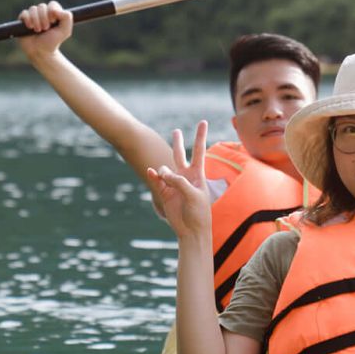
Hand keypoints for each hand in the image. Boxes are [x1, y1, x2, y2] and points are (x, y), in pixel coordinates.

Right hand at [17, 1, 71, 59]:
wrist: (40, 52)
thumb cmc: (53, 42)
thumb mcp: (65, 31)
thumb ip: (67, 17)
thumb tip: (55, 9)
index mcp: (53, 13)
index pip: (52, 4)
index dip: (52, 11)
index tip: (53, 22)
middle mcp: (43, 13)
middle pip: (42, 6)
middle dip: (44, 19)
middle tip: (45, 29)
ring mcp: (32, 16)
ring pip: (33, 9)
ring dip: (36, 20)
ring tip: (38, 30)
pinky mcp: (23, 20)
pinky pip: (24, 13)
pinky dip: (28, 20)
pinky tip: (30, 28)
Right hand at [147, 121, 211, 241]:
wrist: (191, 231)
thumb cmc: (198, 213)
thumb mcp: (193, 195)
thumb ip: (179, 181)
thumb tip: (162, 172)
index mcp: (197, 174)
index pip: (199, 151)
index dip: (200, 136)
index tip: (203, 121)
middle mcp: (185, 176)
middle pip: (180, 155)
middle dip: (178, 143)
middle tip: (176, 131)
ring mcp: (173, 184)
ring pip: (165, 169)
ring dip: (164, 171)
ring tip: (165, 177)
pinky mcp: (164, 192)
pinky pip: (156, 180)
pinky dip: (153, 176)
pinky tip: (151, 172)